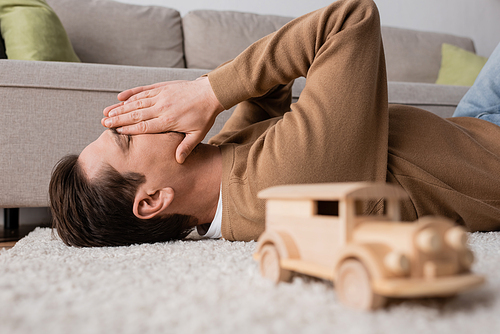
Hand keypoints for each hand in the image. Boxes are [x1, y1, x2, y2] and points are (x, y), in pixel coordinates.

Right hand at [102, 77, 224, 162]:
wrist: (211, 93)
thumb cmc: (204, 116)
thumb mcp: (198, 134)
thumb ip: (186, 147)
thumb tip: (178, 161)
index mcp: (169, 120)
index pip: (145, 126)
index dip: (129, 129)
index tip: (116, 131)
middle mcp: (162, 107)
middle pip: (136, 114)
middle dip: (118, 118)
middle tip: (103, 123)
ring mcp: (161, 95)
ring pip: (136, 101)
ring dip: (120, 107)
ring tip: (106, 112)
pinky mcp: (162, 86)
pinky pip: (143, 89)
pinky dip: (131, 93)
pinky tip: (120, 97)